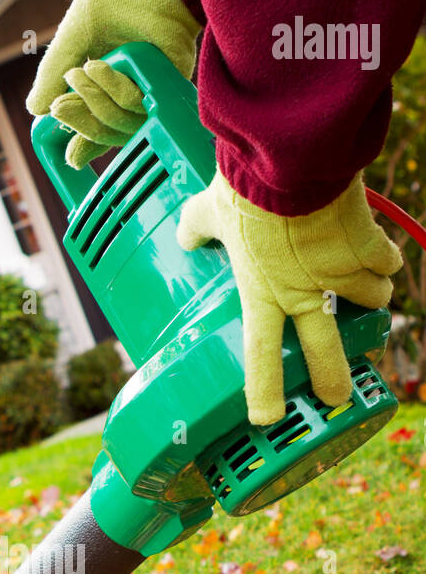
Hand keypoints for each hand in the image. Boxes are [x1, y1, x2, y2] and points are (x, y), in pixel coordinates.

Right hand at [26, 0, 200, 169]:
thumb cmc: (111, 0)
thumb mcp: (72, 42)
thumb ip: (54, 75)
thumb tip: (35, 110)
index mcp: (111, 89)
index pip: (101, 130)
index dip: (85, 147)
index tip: (69, 156)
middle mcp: (134, 95)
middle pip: (109, 134)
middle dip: (80, 123)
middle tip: (59, 107)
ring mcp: (153, 91)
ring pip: (124, 125)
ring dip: (96, 100)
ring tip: (82, 71)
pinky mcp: (169, 83)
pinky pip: (139, 104)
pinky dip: (115, 88)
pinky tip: (100, 66)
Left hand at [177, 170, 402, 425]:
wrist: (291, 155)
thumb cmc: (246, 184)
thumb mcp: (209, 208)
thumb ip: (197, 227)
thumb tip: (185, 234)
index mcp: (261, 292)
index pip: (260, 355)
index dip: (264, 391)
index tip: (267, 418)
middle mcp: (304, 292)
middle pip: (325, 351)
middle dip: (334, 378)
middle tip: (338, 395)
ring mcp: (341, 271)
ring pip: (372, 300)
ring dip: (372, 297)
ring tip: (369, 293)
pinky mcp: (368, 244)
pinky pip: (387, 261)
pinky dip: (385, 257)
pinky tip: (381, 254)